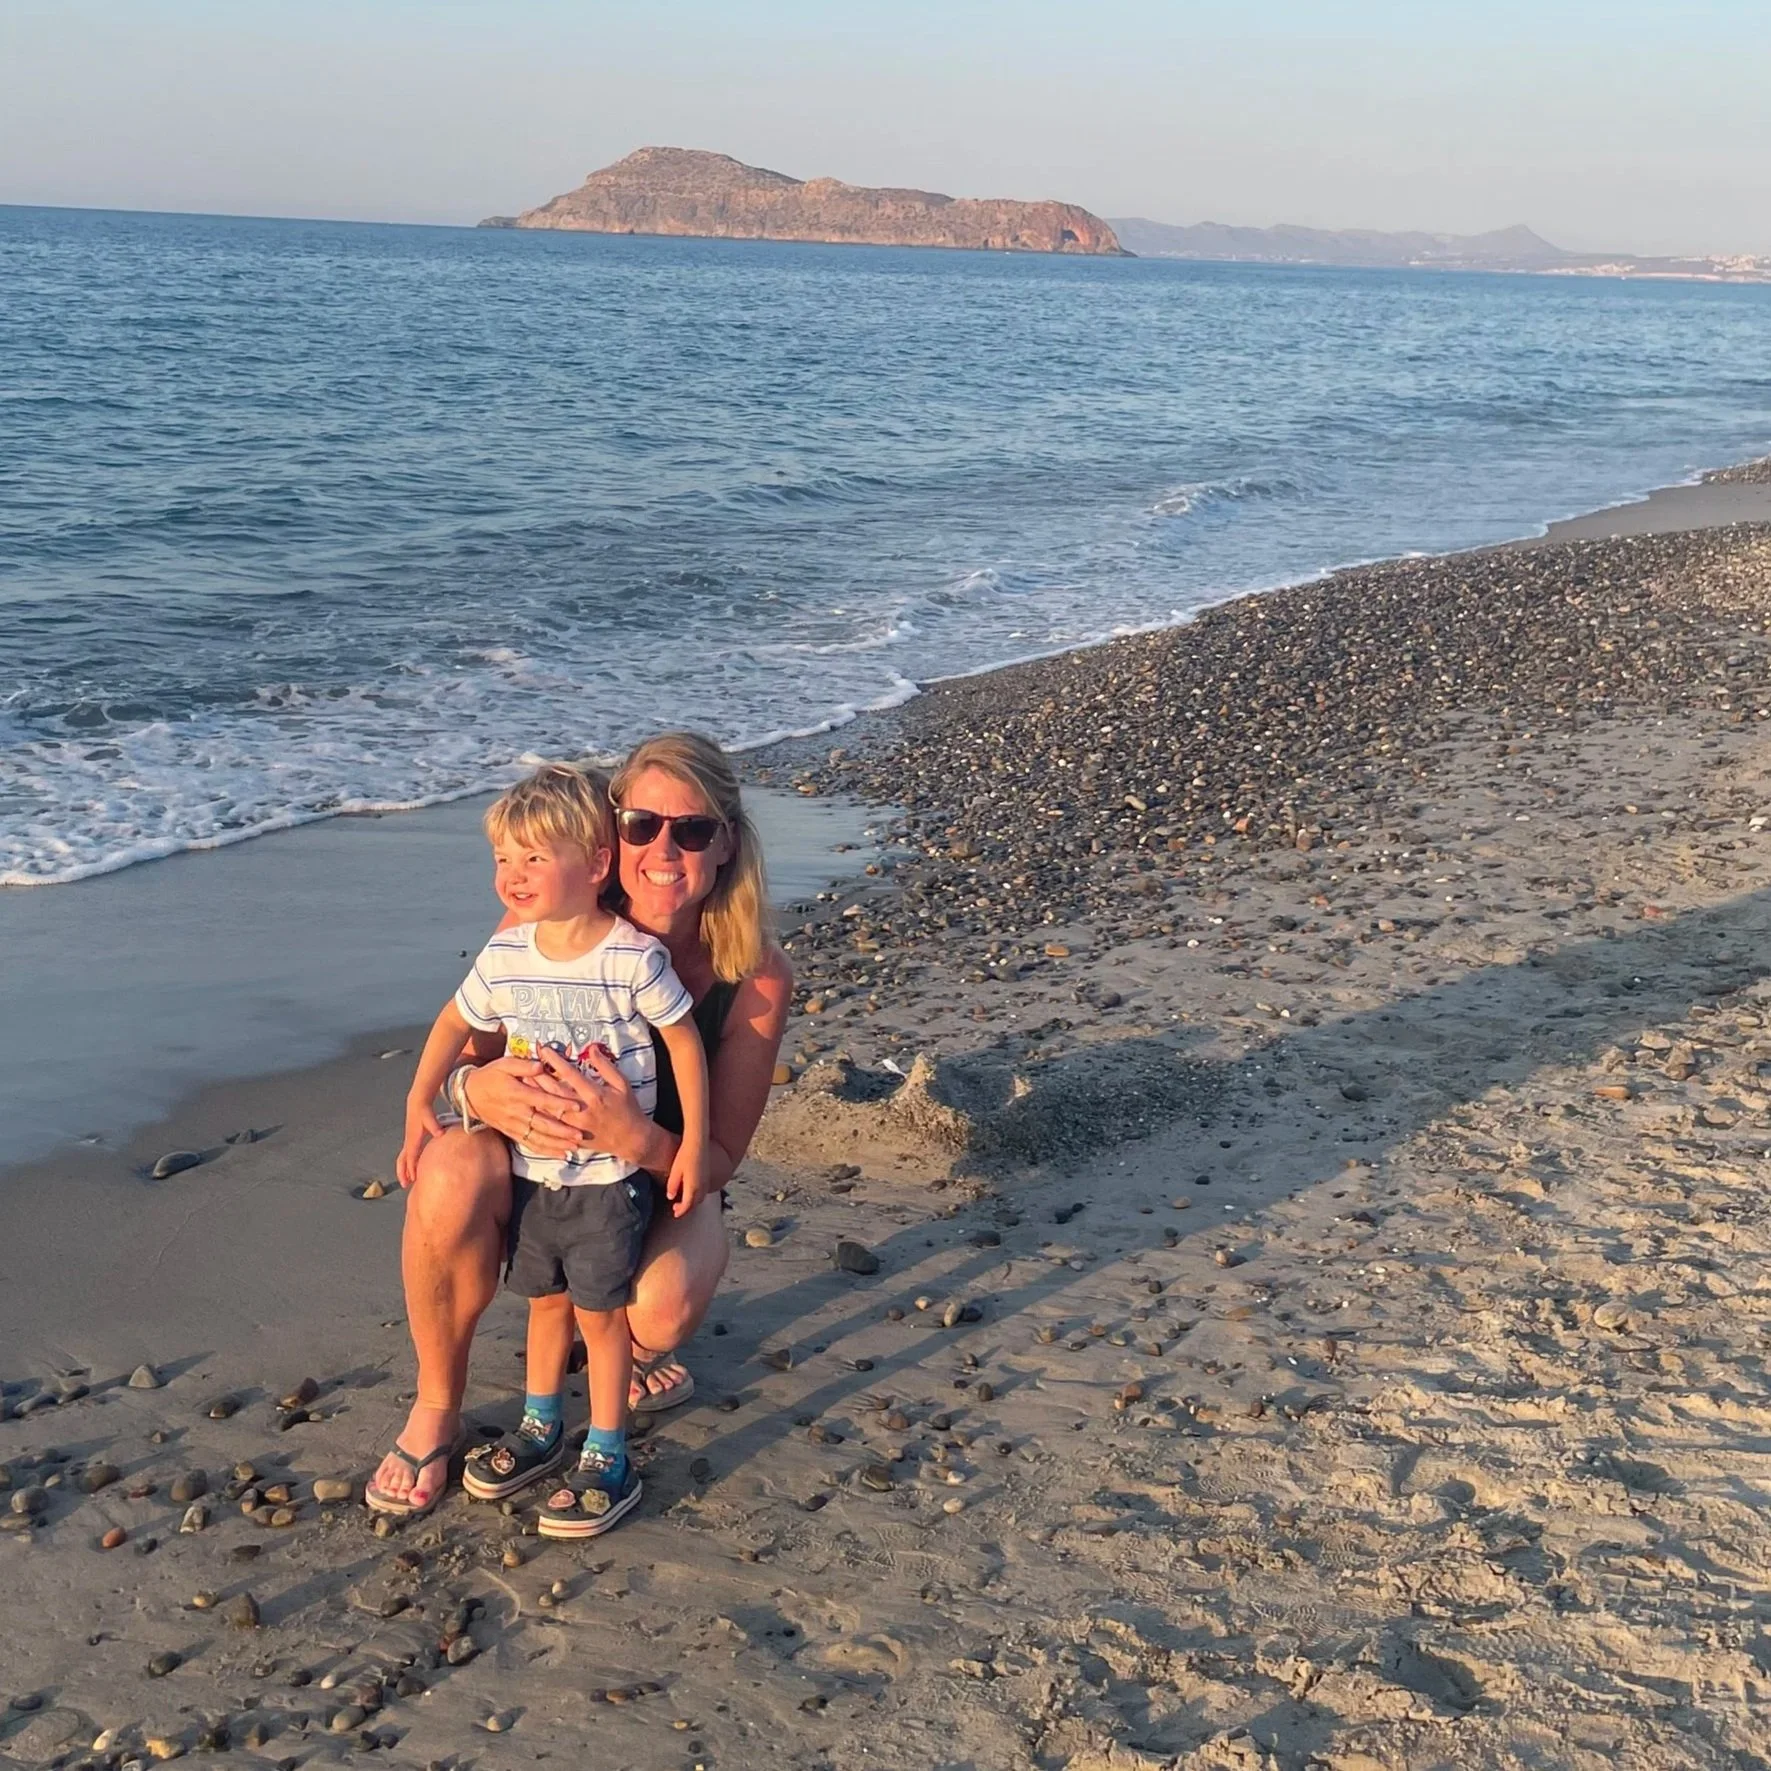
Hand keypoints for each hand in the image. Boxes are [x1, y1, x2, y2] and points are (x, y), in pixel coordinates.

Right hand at [397, 1096, 442, 1188]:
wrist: (417, 1103)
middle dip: (403, 1173)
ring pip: (402, 1159)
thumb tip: (440, 1133)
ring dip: (403, 1170)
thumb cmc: (424, 1111)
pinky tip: (413, 1170)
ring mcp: (408, 1141)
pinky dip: (407, 1164)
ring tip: (407, 1181)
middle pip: (402, 1160)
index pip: (411, 1156)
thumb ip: (434, 1125)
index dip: (411, 1167)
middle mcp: (409, 1141)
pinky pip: (406, 1155)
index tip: (413, 1179)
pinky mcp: (410, 1140)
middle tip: (405, 1185)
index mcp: (413, 1138)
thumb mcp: (430, 1116)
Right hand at [461, 1055, 586, 1160]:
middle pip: (542, 1124)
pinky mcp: (511, 1132)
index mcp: (517, 1093)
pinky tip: (560, 1154)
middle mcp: (516, 1112)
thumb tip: (541, 1064)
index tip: (576, 1106)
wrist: (469, 1095)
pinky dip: (545, 1150)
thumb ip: (524, 1065)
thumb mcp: (504, 1064)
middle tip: (580, 1134)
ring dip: (556, 1144)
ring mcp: (513, 1125)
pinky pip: (529, 1143)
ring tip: (573, 1147)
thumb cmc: (490, 1076)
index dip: (559, 1103)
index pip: (541, 1100)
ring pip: (537, 1138)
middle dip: (562, 1131)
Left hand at [530, 1045, 655, 1169]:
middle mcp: (581, 1110)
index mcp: (595, 1095)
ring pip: (548, 1107)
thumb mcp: (622, 1084)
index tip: (544, 1049)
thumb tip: (592, 1047)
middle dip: (539, 1074)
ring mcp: (574, 1125)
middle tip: (526, 1060)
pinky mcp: (570, 1135)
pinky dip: (539, 1111)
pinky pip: (551, 1123)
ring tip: (522, 1078)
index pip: (570, 1074)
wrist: (630, 1139)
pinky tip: (529, 1101)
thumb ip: (605, 1066)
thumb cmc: (627, 1107)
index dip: (555, 1061)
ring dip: (535, 1092)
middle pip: (554, 1090)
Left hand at [665, 1143, 710, 1217]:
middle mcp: (702, 1187)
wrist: (698, 1143)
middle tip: (676, 1208)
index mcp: (692, 1187)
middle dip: (686, 1208)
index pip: (687, 1205)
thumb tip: (670, 1197)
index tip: (675, 1214)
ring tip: (683, 1201)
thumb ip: (672, 1186)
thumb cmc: (684, 1155)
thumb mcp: (674, 1171)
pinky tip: (690, 1190)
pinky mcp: (708, 1176)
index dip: (681, 1211)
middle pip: (695, 1204)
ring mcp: (706, 1181)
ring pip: (700, 1198)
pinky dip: (697, 1196)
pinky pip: (704, 1192)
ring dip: (692, 1202)